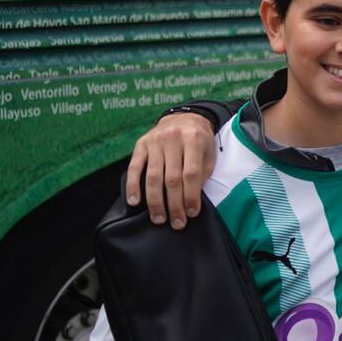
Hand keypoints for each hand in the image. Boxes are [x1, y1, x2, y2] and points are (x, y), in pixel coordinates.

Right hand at [125, 112, 216, 227]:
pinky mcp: (141, 144)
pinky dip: (133, 186)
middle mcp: (173, 138)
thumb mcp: (208, 153)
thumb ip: (201, 174)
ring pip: (153, 176)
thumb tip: (191, 201)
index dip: (191, 196)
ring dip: (155, 201)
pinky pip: (134, 167)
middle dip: (174, 204)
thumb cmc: (199, 141)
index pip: (191, 174)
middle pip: (172, 178)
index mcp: (193, 139)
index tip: (192, 213)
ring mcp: (155, 141)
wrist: (185, 118)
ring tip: (159, 218)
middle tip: (177, 223)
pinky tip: (134, 201)